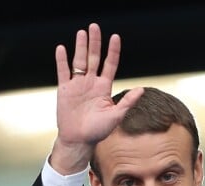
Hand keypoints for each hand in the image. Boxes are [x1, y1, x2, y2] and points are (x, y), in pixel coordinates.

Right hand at [50, 22, 143, 174]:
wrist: (80, 140)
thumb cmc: (99, 131)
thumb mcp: (116, 116)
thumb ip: (128, 102)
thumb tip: (142, 89)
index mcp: (104, 88)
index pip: (110, 65)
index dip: (113, 51)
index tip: (115, 37)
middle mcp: (91, 83)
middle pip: (94, 58)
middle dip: (95, 43)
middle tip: (95, 26)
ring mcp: (78, 85)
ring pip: (79, 61)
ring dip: (80, 47)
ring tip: (82, 33)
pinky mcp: (65, 89)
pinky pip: (63, 71)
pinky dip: (62, 60)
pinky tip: (62, 49)